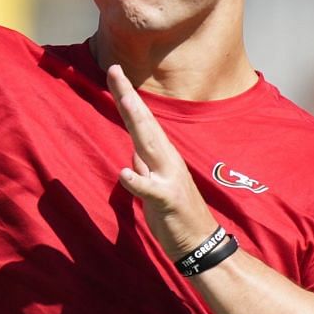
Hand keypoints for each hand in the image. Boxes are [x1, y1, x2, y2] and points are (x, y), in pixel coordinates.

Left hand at [107, 64, 216, 259]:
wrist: (200, 242)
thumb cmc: (175, 215)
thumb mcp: (154, 188)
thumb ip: (145, 169)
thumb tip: (133, 157)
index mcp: (160, 157)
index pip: (140, 122)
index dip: (127, 97)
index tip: (113, 72)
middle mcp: (166, 161)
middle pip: (143, 125)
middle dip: (129, 97)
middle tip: (114, 71)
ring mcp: (168, 179)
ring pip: (149, 147)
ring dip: (136, 123)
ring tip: (124, 101)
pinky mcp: (167, 201)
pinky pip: (150, 190)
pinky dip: (138, 181)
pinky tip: (125, 173)